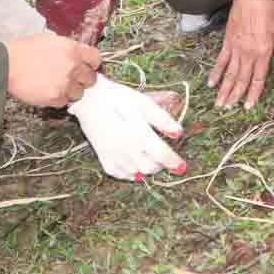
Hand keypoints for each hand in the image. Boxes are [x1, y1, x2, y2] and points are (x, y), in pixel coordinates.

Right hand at [4, 33, 99, 108]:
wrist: (7, 64)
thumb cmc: (24, 51)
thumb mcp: (50, 40)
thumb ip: (67, 47)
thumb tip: (75, 54)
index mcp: (73, 49)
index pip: (96, 59)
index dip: (92, 64)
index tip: (89, 67)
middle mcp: (73, 66)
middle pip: (91, 78)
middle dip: (83, 79)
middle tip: (73, 78)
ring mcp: (65, 83)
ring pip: (79, 93)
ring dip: (71, 90)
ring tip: (58, 85)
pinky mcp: (55, 97)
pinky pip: (64, 101)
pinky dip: (59, 98)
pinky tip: (49, 90)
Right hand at [69, 75, 185, 180]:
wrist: (90, 100)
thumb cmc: (120, 99)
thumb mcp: (145, 104)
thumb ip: (163, 120)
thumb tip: (179, 133)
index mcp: (140, 135)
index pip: (163, 155)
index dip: (175, 163)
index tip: (182, 167)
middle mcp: (127, 149)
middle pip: (150, 167)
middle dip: (161, 165)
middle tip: (164, 158)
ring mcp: (114, 155)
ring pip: (135, 173)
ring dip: (146, 170)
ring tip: (150, 160)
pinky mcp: (103, 157)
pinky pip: (119, 173)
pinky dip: (129, 174)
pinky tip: (134, 167)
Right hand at [209, 0, 273, 109]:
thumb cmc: (269, 12)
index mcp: (264, 53)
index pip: (258, 79)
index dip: (253, 93)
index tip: (248, 105)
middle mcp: (249, 54)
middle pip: (242, 80)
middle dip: (235, 96)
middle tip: (228, 109)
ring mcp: (237, 49)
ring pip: (230, 74)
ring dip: (224, 89)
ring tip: (219, 103)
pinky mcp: (228, 42)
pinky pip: (221, 61)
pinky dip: (216, 73)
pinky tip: (211, 83)